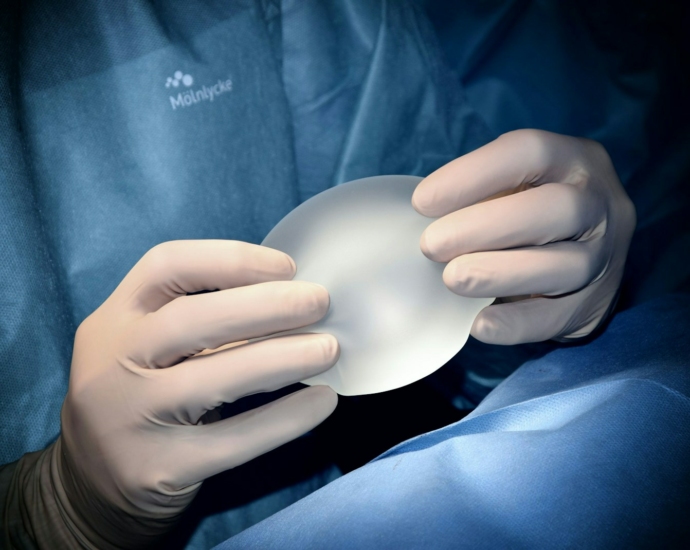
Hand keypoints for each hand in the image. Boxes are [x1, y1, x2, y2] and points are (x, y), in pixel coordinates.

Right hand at [53, 240, 337, 547]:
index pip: (166, 266)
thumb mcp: (148, 346)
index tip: (287, 267)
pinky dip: (286, 419)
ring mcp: (130, 419)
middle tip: (319, 303)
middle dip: (266, 305)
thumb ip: (200, 319)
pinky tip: (321, 402)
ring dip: (283, 358)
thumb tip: (291, 298)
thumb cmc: (142, 394)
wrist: (96, 482)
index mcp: (114, 318)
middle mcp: (112, 363)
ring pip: (215, 378)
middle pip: (192, 318)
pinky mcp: (158, 469)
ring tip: (328, 349)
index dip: (231, 259)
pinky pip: (234, 440)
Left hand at [412, 129, 635, 343]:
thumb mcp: (516, 185)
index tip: (422, 202)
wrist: (586, 258)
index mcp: (575, 160)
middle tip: (431, 245)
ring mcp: (606, 256)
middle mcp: (600, 203)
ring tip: (451, 279)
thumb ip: (481, 193)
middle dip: (484, 227)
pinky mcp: (595, 305)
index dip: (473, 175)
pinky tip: (478, 323)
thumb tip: (422, 214)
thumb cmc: (531, 212)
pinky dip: (515, 323)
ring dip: (498, 273)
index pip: (531, 152)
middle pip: (556, 208)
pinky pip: (557, 317)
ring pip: (564, 266)